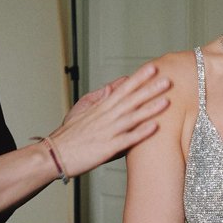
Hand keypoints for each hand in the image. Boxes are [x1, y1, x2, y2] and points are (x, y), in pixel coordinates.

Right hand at [49, 63, 169, 176]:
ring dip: (150, 108)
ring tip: (166, 100)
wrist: (55, 154)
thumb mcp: (82, 111)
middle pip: (131, 99)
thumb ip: (100, 98)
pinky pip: (127, 139)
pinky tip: (155, 127)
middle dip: (149, 89)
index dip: (138, 78)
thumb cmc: (70, 136)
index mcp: (101, 108)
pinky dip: (141, 133)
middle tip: (168, 79)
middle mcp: (106, 117)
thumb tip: (113, 87)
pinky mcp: (107, 148)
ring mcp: (108, 132)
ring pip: (132, 117)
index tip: (152, 68)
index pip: (122, 89)